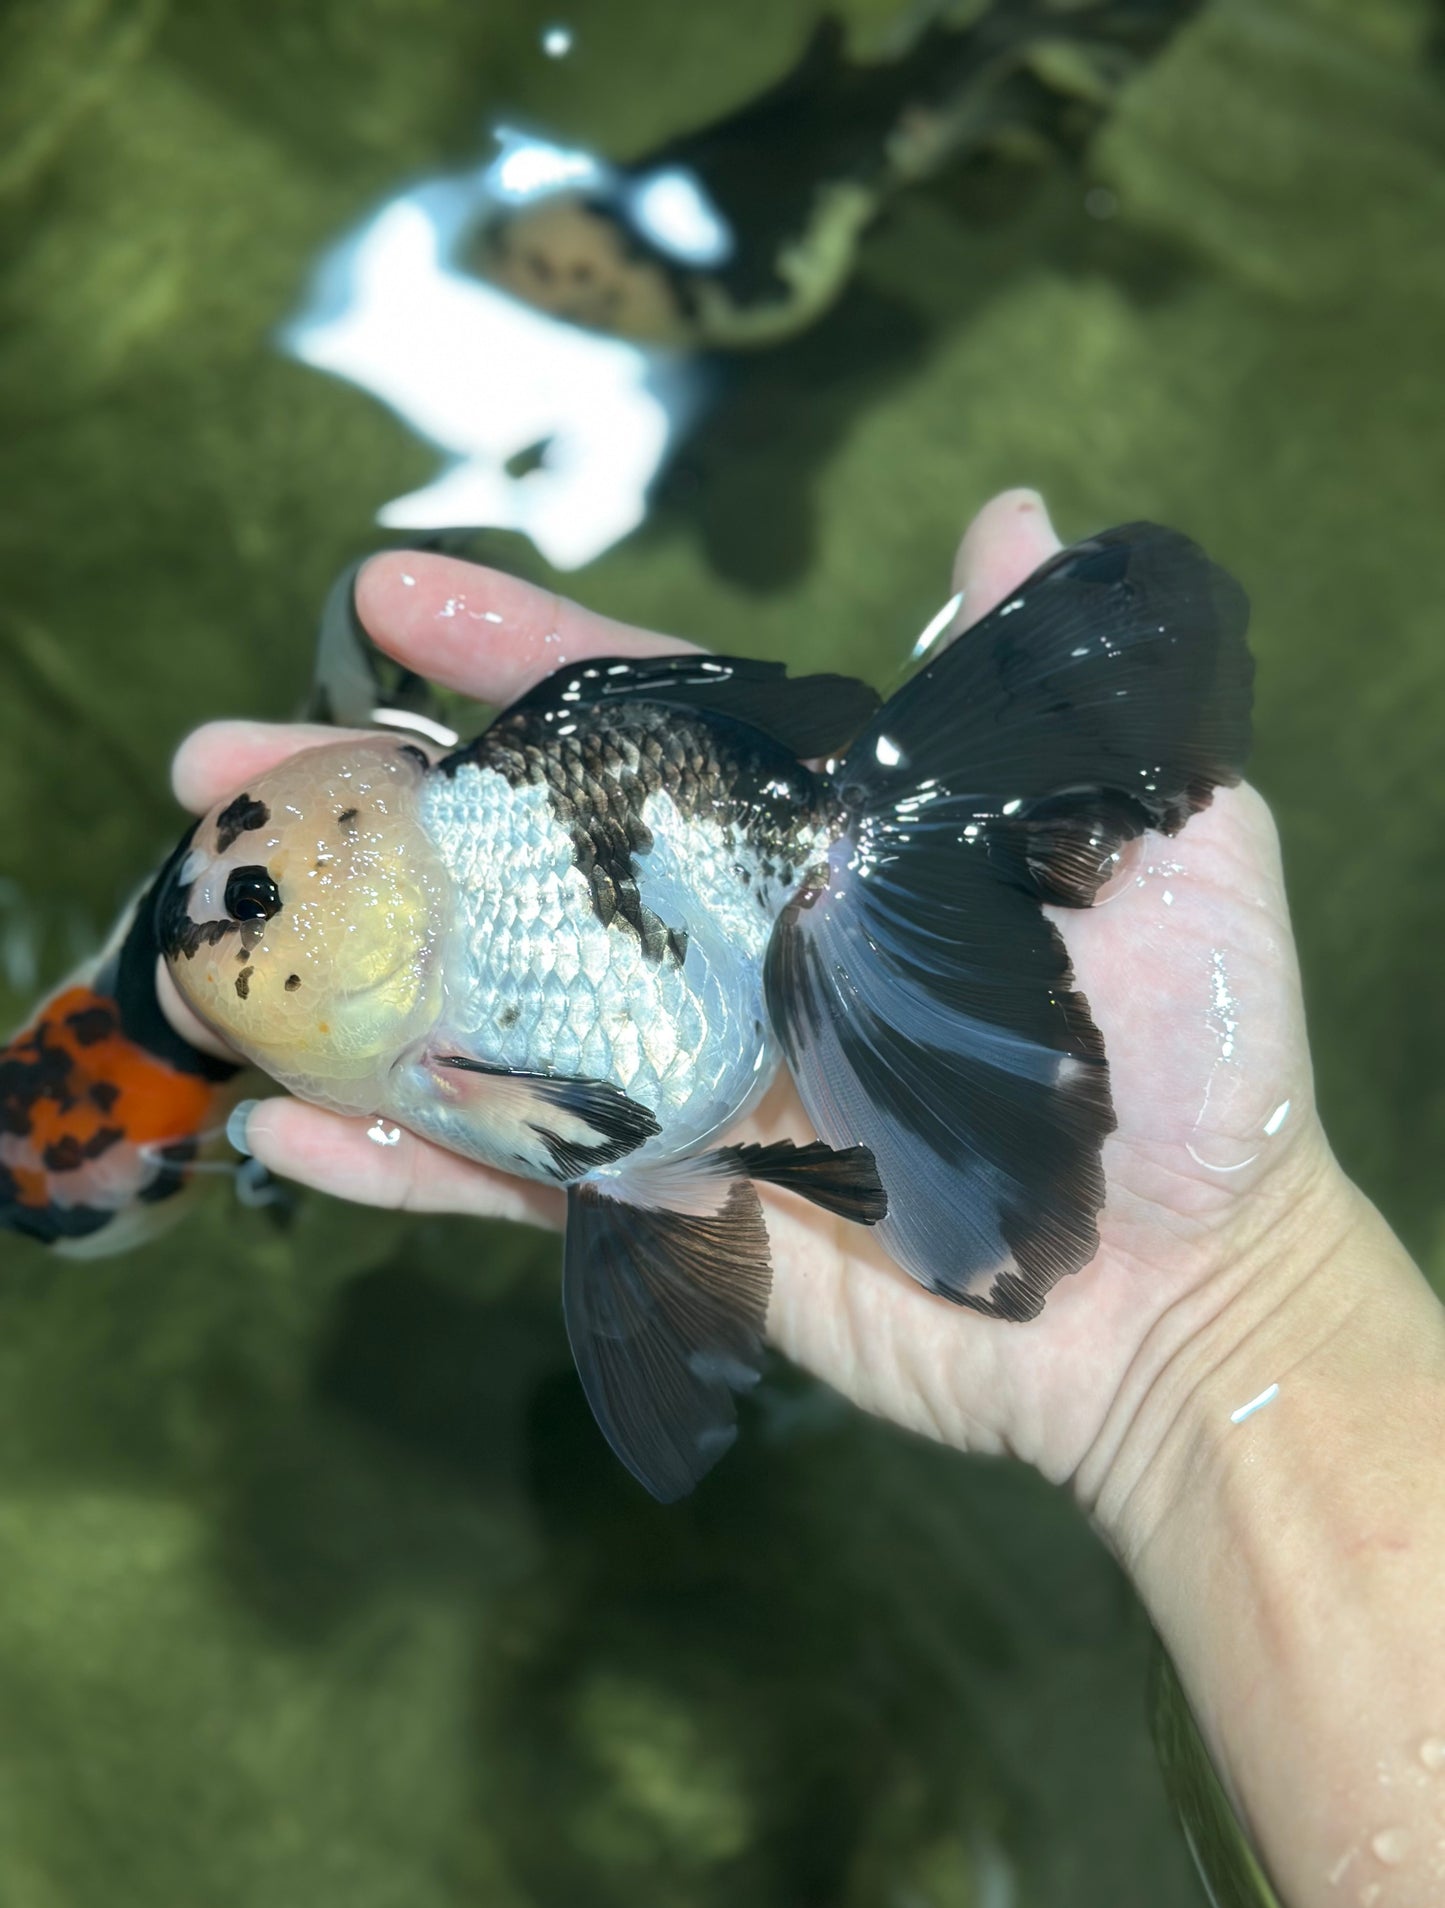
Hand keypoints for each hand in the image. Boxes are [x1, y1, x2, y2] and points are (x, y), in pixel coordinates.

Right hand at [161, 491, 1347, 1503]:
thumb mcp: (1161, 845)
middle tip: (216, 756)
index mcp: (818, 847)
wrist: (1191, 1299)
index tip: (390, 591)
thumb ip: (1052, 701)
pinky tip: (274, 1128)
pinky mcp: (673, 1211)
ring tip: (196, 918)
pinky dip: (391, 1160)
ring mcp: (685, 1081)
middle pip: (516, 856)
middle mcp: (730, 949)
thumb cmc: (1198, 1068)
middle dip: (366, 799)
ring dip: (337, 964)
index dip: (520, 651)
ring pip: (479, 1008)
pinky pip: (505, 1182)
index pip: (644, 723)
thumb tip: (1019, 512)